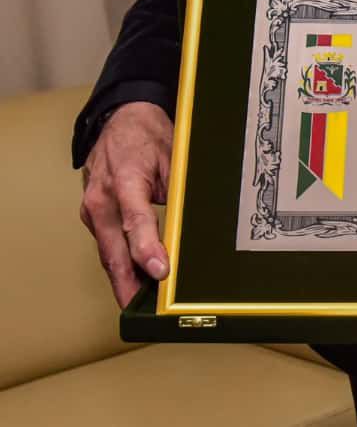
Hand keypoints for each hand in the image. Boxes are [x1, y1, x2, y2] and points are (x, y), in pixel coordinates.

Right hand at [79, 102, 172, 306]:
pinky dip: (119, 264)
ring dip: (122, 278)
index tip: (161, 271)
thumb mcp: (173, 156)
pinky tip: (134, 282)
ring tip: (141, 304)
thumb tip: (194, 221)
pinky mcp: (93, 216)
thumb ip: (178, 189)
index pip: (136, 220)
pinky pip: (107, 244)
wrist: (120, 120)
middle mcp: (101, 198)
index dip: (147, 248)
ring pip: (108, 251)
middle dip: (127, 280)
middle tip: (143, 307)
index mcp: (124, 179)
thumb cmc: (148, 137)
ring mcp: (92, 209)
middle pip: (113, 248)